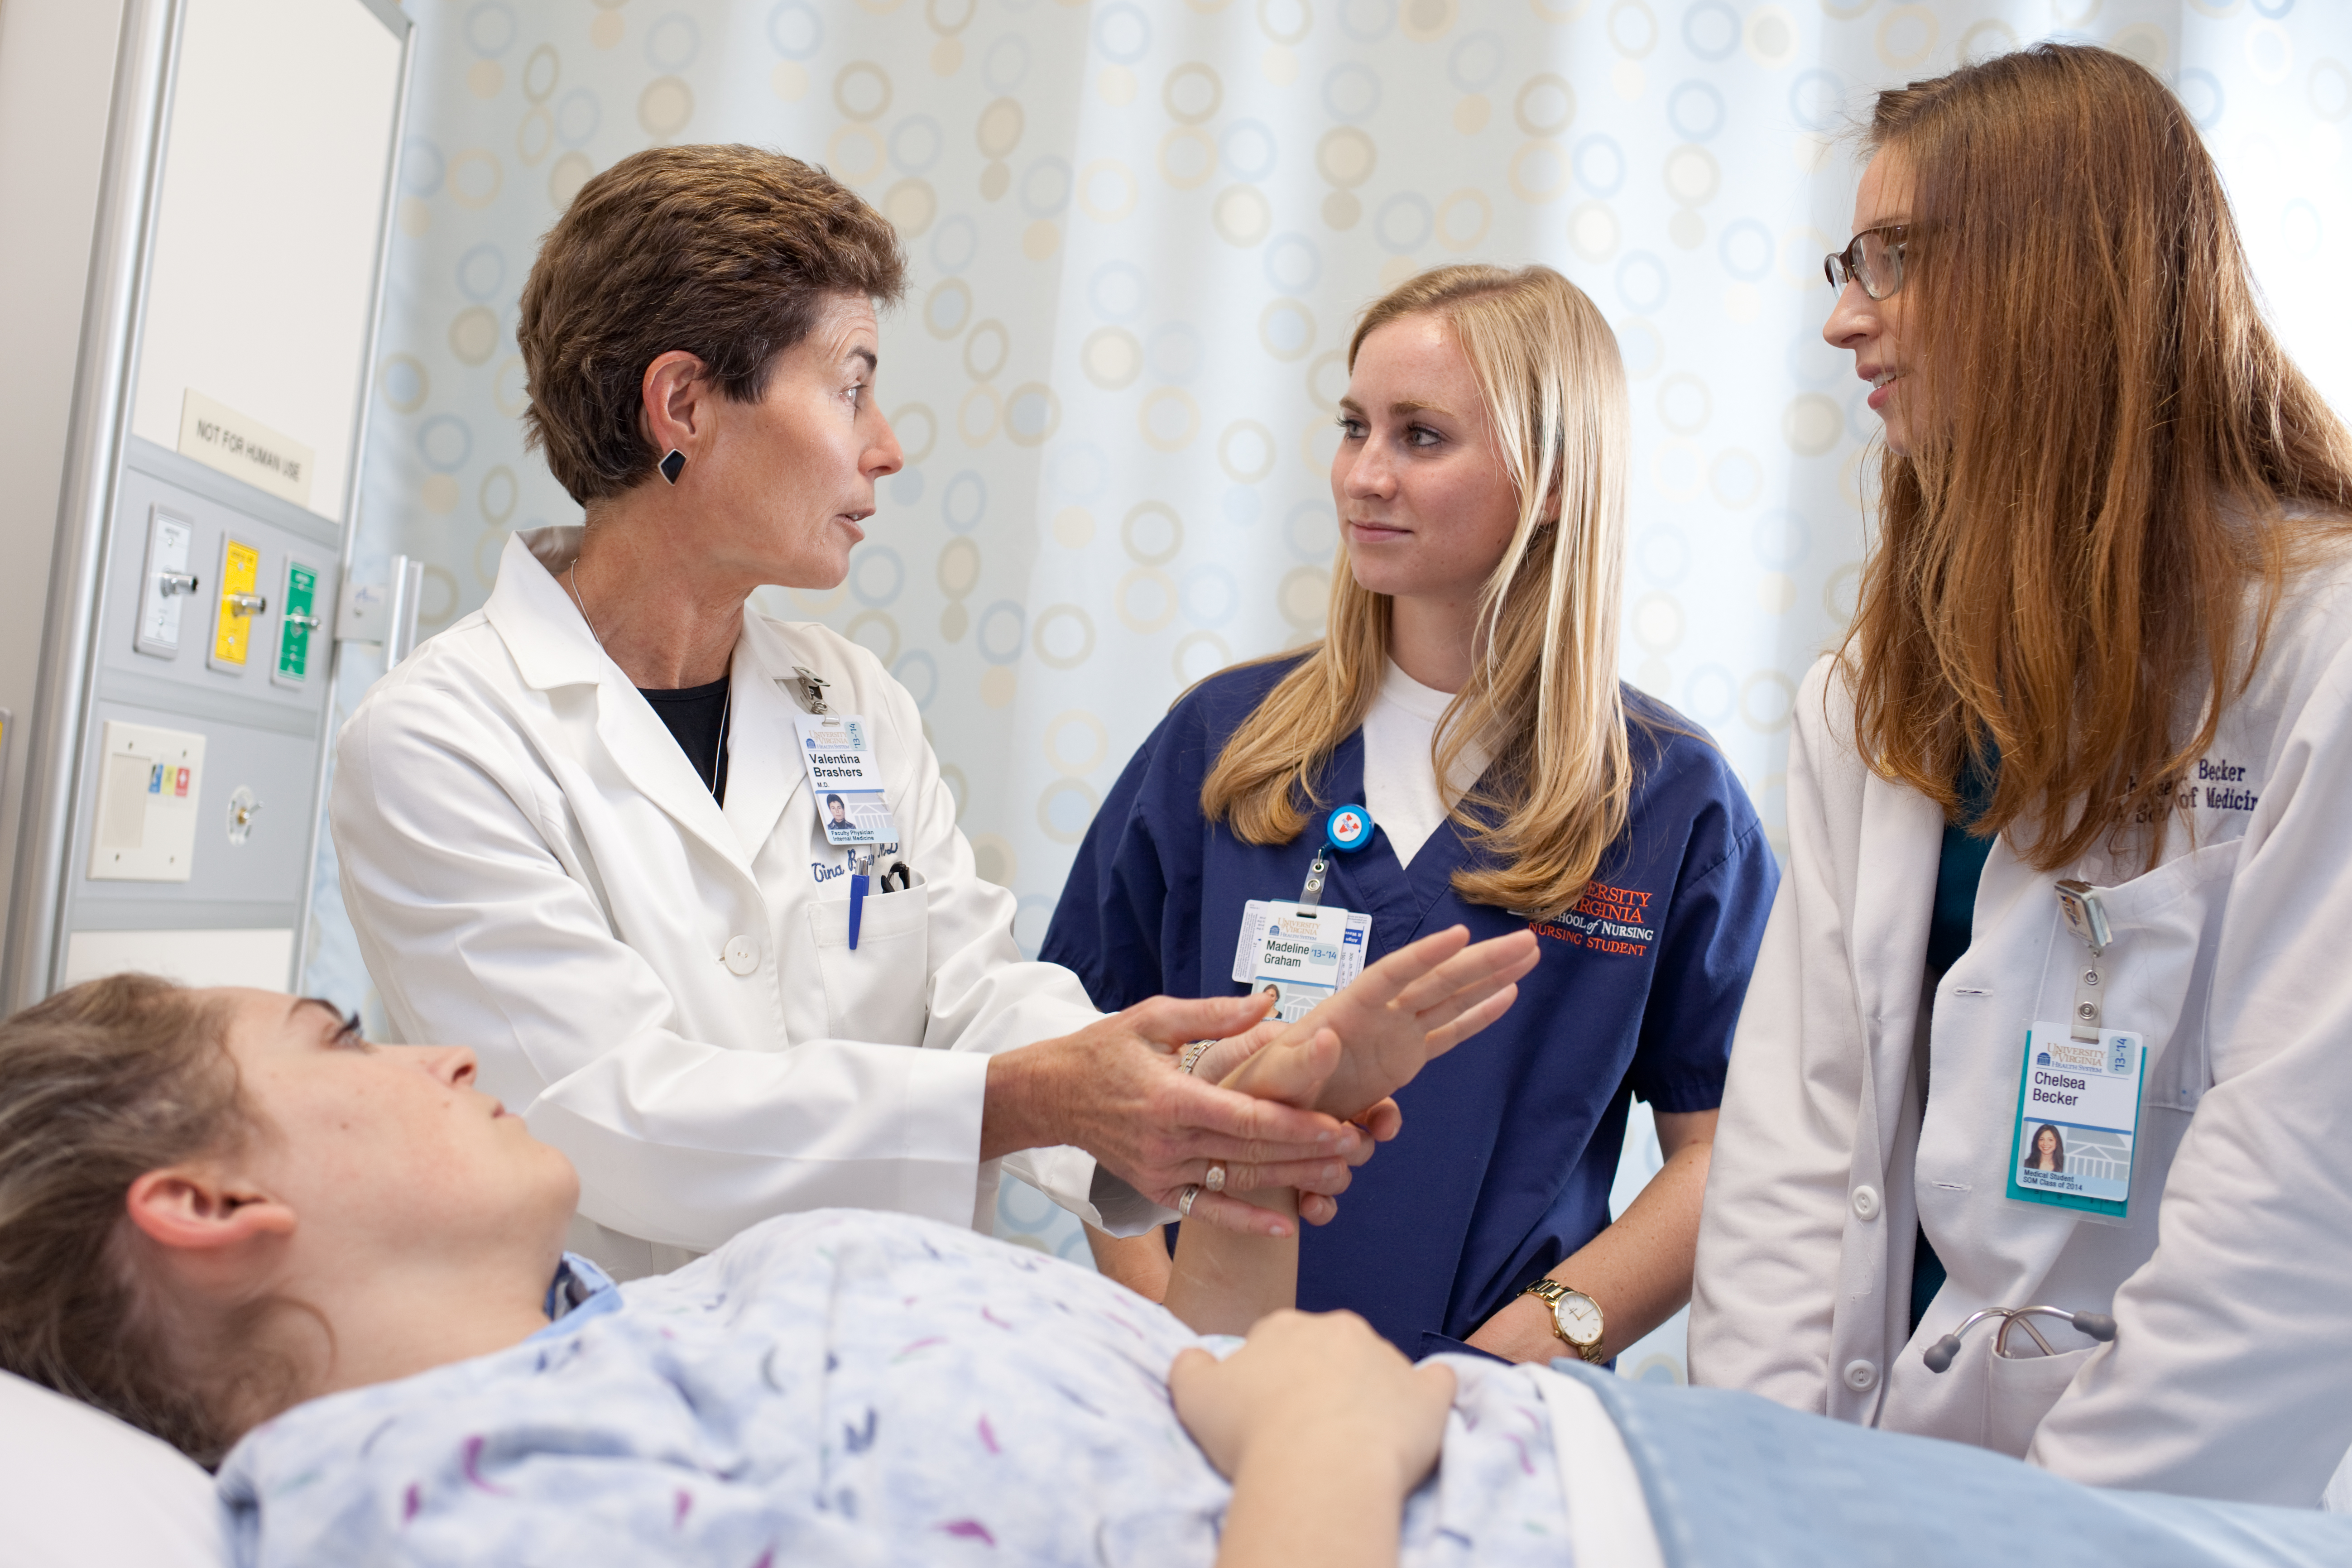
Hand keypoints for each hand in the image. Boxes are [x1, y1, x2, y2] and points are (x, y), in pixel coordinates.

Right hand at [983, 994, 1370, 1236]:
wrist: (1051, 1095)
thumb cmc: (1105, 1050)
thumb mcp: (1154, 1018)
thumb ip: (1214, 1015)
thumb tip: (1270, 1004)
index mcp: (1172, 1097)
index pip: (1245, 1118)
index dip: (1295, 1125)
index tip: (1338, 1124)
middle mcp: (1168, 1142)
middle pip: (1252, 1155)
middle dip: (1309, 1153)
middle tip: (1358, 1146)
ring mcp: (1161, 1172)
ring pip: (1238, 1183)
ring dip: (1291, 1182)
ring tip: (1341, 1177)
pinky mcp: (1156, 1189)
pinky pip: (1207, 1211)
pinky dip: (1246, 1222)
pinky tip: (1286, 1227)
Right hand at [1169, 1309, 1453, 1493]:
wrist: (1317, 1469)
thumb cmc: (1251, 1433)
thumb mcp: (1193, 1396)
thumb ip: (1189, 1366)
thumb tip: (1193, 1357)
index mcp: (1285, 1327)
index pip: (1276, 1340)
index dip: (1271, 1376)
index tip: (1267, 1409)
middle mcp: (1339, 1329)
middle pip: (1329, 1349)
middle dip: (1321, 1378)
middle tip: (1306, 1426)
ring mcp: (1388, 1358)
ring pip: (1379, 1368)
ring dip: (1368, 1393)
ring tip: (1352, 1441)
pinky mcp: (1427, 1394)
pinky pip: (1437, 1383)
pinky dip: (1431, 1394)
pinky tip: (1417, 1415)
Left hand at [1224, 927, 1538, 1123]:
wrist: (1266, 1121)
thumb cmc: (1258, 1092)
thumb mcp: (1269, 1079)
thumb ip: (1298, 1062)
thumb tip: (1327, 1038)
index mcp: (1345, 1013)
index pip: (1391, 976)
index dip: (1426, 956)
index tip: (1462, 935)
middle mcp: (1376, 1016)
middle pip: (1437, 981)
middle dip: (1482, 962)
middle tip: (1527, 940)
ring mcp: (1393, 1037)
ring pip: (1451, 1001)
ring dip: (1489, 979)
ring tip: (1528, 955)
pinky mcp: (1402, 1062)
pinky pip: (1448, 1035)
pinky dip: (1476, 1018)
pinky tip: (1506, 998)